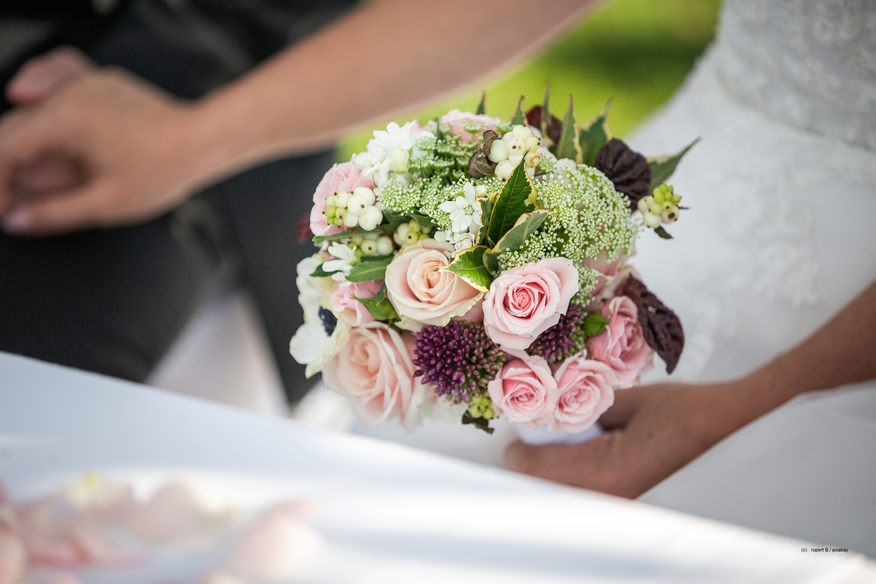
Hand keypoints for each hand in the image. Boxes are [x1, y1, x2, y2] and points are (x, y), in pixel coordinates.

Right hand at [0, 49, 200, 235]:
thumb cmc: (165, 166)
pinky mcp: (97, 83)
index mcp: (63, 120)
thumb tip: (17, 220)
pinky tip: (30, 103)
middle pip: (11, 128)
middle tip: (15, 201)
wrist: (202, 141)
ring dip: (20, 139)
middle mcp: (67, 94)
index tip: (5, 208)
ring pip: (27, 106)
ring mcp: (82, 83)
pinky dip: (38, 90)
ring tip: (27, 173)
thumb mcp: (106, 202)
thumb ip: (55, 213)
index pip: (3, 149)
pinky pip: (53, 76)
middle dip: (7, 167)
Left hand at [504, 382, 748, 497]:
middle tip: (533, 434)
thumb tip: (547, 413)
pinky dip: (574, 474)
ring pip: (565, 493)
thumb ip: (581, 407)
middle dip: (534, 460)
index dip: (520, 448)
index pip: (538, 467)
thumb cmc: (683, 411)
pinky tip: (584, 450)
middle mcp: (611, 497)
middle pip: (546, 487)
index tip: (516, 431)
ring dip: (554, 468)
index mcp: (607, 471)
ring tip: (560, 439)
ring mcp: (622, 503)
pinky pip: (587, 493)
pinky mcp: (629, 501)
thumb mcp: (626, 400)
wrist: (729, 428)